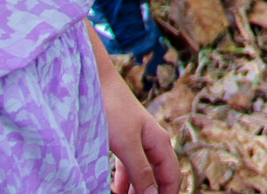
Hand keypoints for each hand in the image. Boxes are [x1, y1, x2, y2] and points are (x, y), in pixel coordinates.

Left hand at [103, 60, 180, 193]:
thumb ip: (140, 171)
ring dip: (136, 191)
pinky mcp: (122, 142)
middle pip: (158, 178)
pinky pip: (127, 168)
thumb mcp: (126, 144)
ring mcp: (138, 143)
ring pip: (142, 175)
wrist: (94, 83)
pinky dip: (123, 183)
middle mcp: (153, 143)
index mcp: (160, 143)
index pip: (172, 178)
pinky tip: (115, 191)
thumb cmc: (112, 110)